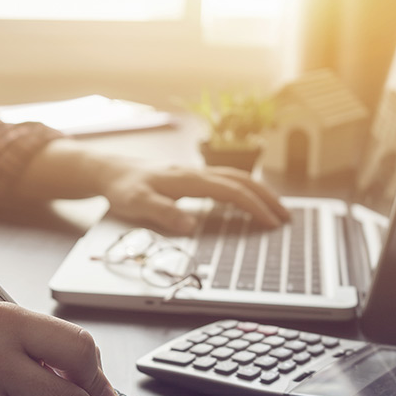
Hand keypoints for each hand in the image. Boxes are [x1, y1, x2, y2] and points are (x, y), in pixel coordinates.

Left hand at [99, 161, 290, 234]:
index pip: (230, 191)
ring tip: (277, 210)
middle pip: (242, 180)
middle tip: (286, 218)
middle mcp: (196, 172)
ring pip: (237, 178)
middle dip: (267, 198)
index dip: (253, 206)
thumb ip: (162, 212)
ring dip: (260, 192)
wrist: (109, 171)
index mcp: (188, 179)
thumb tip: (189, 225)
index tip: (270, 223)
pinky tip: (249, 202)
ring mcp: (195, 173)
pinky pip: (226, 180)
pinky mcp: (191, 177)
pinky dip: (245, 189)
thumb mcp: (136, 203)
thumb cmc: (122, 188)